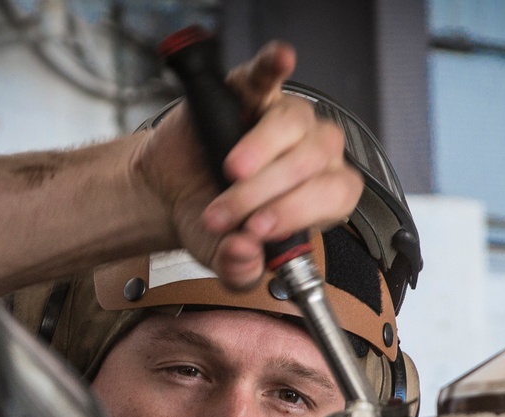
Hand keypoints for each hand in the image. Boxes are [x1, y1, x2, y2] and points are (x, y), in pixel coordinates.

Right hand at [134, 41, 363, 289]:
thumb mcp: (224, 259)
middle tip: (224, 214)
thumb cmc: (210, 221)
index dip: (299, 212)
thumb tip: (246, 256)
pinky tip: (281, 59)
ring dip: (261, 150)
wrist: (170, 194)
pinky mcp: (252, 92)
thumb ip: (240, 270)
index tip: (258, 228)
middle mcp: (314, 154)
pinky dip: (275, 65)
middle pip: (312, 162)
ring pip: (294, 124)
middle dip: (263, 194)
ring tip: (229, 171)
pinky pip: (269, 75)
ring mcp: (286, 119)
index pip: (335, 196)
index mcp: (322, 196)